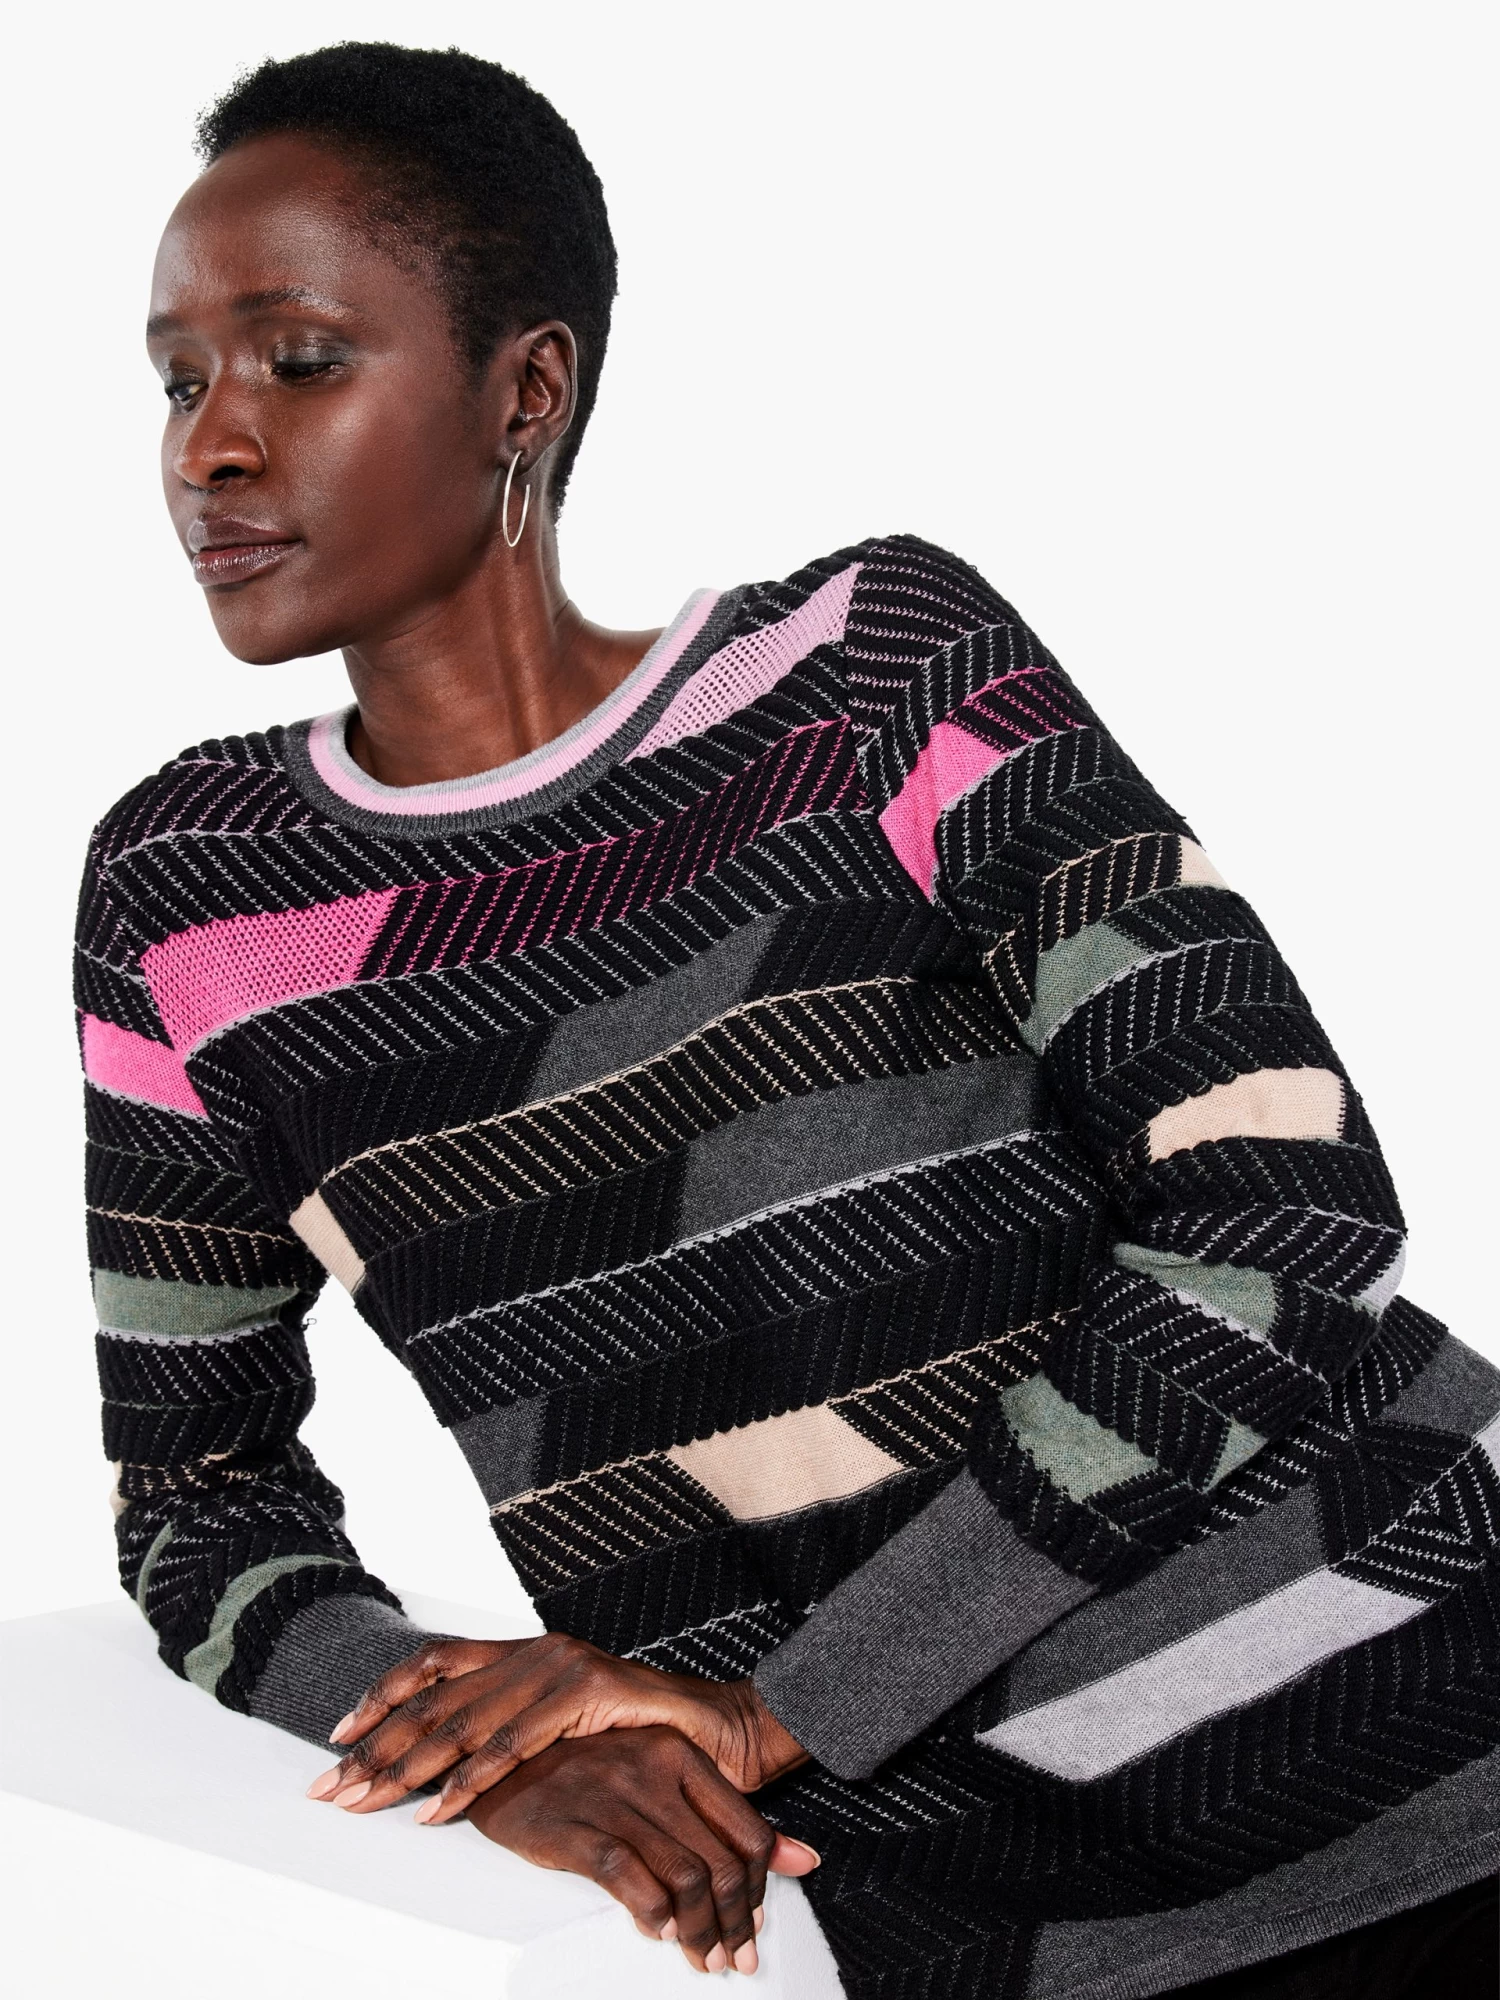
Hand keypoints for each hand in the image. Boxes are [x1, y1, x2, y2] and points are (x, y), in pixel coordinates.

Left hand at [305, 1633, 808, 1822]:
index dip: (382, 1694)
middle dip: (376, 1744)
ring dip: (407, 1768)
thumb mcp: (566, 1726)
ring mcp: (559, 1668)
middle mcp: (536, 1651)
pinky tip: (437, 1813)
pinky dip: (469, 1783)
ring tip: (365, 1802)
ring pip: (464, 1722)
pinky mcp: (585, 1695)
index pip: (435, 1662)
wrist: (721, 1733)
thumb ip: (516, 1727)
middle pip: (435, 1697)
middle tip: (330, 1785)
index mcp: (526, 1652)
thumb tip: (451, 1758)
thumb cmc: (643, 1737)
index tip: (338, 1732)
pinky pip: (513, 1747)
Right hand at [464, 1727, 819, 1976]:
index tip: (756, 1920)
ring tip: (700, 1955)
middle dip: (735, 1922)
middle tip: (734, 1956)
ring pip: (683, 1876)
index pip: (745, 1829)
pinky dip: (651, 1913)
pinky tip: (656, 1930)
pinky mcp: (571, 1825)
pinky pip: (629, 1878)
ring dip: (699, 1930)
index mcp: (678, 1753)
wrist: (499, 1758)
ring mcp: (612, 1794)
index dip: (758, 1887)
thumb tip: (801, 1859)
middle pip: (719, 1862)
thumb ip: (720, 1815)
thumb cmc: (583, 1770)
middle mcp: (652, 1767)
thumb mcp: (657, 1776)